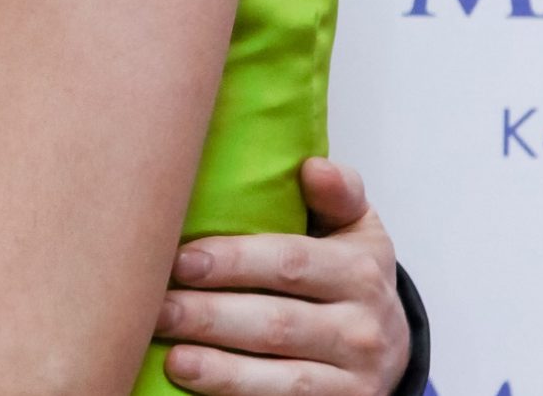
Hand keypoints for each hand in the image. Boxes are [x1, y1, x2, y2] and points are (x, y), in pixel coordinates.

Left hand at [153, 158, 410, 395]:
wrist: (387, 346)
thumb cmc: (347, 277)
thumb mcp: (356, 231)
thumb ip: (339, 194)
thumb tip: (313, 168)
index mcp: (360, 271)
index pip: (291, 264)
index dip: (234, 263)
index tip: (181, 260)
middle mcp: (361, 328)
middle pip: (277, 324)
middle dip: (210, 316)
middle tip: (155, 308)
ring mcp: (352, 378)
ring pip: (282, 378)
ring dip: (221, 369)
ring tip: (171, 356)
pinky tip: (197, 386)